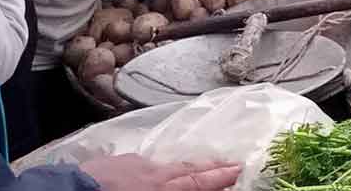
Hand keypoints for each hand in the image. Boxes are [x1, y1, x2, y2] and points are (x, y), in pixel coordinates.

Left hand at [78, 155, 241, 190]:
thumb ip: (171, 188)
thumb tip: (186, 184)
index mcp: (159, 189)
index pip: (195, 184)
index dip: (218, 177)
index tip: (237, 169)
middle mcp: (150, 173)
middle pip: (185, 169)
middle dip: (210, 167)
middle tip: (229, 163)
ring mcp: (131, 164)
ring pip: (164, 164)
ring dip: (184, 166)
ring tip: (198, 166)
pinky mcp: (113, 162)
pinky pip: (141, 162)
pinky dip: (154, 166)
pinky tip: (153, 169)